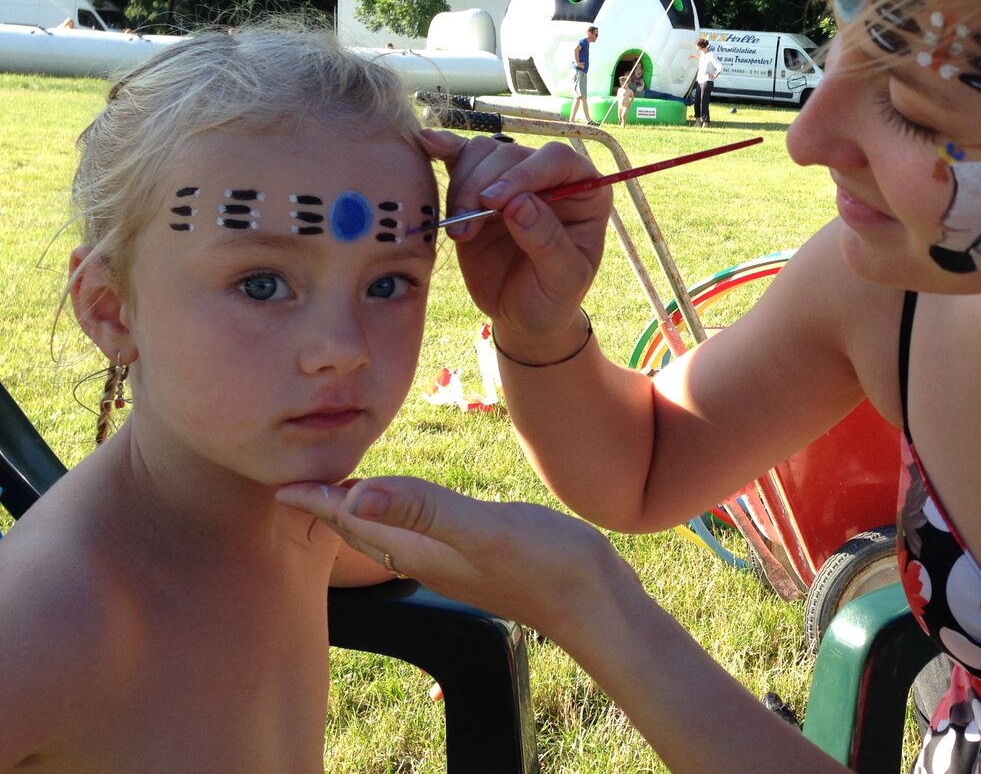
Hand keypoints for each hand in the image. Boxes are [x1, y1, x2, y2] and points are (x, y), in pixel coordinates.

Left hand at [277, 477, 623, 637]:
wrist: (598, 605)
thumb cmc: (549, 566)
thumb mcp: (485, 530)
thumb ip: (424, 509)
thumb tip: (356, 494)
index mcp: (418, 548)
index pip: (350, 519)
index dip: (315, 498)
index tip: (277, 479)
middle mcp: (427, 555)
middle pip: (361, 529)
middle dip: (326, 505)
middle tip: (294, 479)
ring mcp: (452, 557)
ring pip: (389, 531)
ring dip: (361, 508)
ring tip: (340, 488)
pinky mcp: (476, 553)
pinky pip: (420, 529)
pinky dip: (400, 511)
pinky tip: (410, 501)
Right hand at [420, 129, 609, 342]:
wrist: (522, 314)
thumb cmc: (552, 298)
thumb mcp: (563, 280)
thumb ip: (548, 242)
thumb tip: (520, 204)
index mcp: (585, 191)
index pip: (557, 160)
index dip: (524, 173)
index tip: (494, 202)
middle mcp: (550, 177)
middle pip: (512, 154)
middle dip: (484, 185)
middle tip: (467, 226)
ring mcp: (512, 180)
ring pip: (483, 154)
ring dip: (462, 186)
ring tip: (460, 232)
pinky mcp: (479, 187)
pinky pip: (462, 158)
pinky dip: (445, 151)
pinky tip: (428, 145)